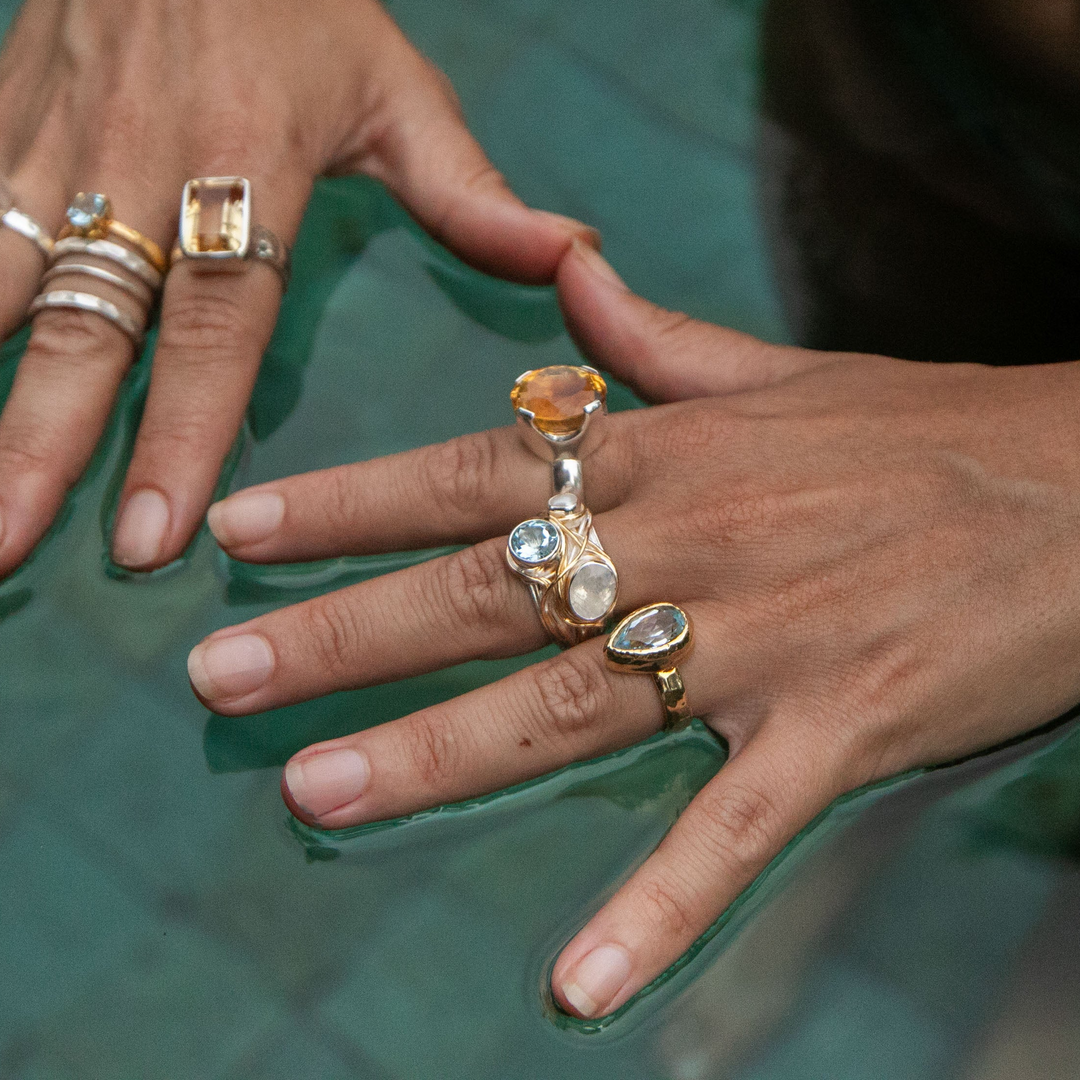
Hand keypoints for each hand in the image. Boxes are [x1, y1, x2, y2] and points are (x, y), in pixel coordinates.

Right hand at [0, 0, 595, 576]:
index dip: (181, 431)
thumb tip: (574, 257)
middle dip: (43, 444)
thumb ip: (468, 190)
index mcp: (246, 165)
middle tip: (7, 550)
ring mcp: (52, 146)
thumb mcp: (397, 88)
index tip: (156, 533)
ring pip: (0, 285)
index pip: (214, 324)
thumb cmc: (301, 1)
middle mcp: (138, 167)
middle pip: (88, 327)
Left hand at [188, 240, 1079, 1018]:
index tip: (240, 530)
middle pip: (486, 591)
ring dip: (440, 754)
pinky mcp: (840, 730)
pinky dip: (660, 909)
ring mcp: (759, 642)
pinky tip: (577, 987)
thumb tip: (571, 269)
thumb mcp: (779, 368)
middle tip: (220, 674)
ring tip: (320, 790)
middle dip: (344, 630)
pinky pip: (734, 832)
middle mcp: (689, 542)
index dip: (349, 500)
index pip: (471, 473)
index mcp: (666, 452)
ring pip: (571, 704)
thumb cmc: (926, 429)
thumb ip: (657, 337)